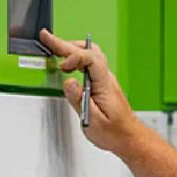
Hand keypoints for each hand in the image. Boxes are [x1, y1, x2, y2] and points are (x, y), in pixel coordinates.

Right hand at [39, 29, 147, 155]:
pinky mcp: (102, 84)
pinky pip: (89, 63)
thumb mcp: (93, 121)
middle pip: (88, 51)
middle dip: (65, 44)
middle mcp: (106, 78)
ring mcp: (104, 80)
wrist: (129, 138)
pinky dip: (76, 58)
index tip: (62, 67)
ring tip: (54, 45)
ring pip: (89, 54)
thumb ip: (79, 100)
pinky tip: (67, 61)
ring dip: (71, 48)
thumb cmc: (114, 132)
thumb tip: (68, 82)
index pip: (91, 59)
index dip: (74, 57)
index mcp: (104, 85)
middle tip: (47, 38)